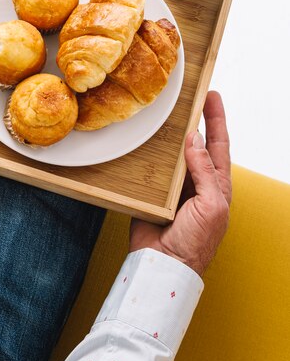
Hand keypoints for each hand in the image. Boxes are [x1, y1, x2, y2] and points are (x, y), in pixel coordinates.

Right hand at [129, 91, 230, 275]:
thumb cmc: (195, 242)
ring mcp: (173, 186)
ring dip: (167, 135)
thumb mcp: (211, 206)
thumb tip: (195, 141)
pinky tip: (142, 142)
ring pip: (171, 153)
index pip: (218, 144)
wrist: (164, 264)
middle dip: (192, 120)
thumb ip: (205, 172)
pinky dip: (146, 154)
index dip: (216, 119)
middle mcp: (195, 181)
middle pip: (194, 144)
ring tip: (163, 115)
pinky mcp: (152, 192)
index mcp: (216, 184)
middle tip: (185, 97)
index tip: (211, 96)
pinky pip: (149, 168)